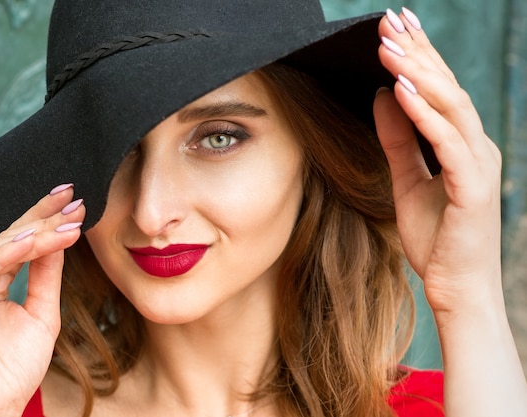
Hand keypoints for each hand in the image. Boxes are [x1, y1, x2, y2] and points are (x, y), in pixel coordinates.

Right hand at [0, 184, 84, 416]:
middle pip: (8, 239)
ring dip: (34, 233)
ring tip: (65, 220)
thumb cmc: (15, 368)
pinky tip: (32, 239)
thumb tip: (59, 236)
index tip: (75, 203)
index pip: (20, 244)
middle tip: (72, 197)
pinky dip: (5, 253)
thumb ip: (46, 274)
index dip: (46, 221)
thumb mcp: (42, 312)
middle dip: (42, 217)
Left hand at [373, 9, 502, 314]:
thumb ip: (398, 139)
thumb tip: (383, 97)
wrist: (455, 289)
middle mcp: (476, 147)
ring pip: (451, 108)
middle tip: (390, 20)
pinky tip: (403, 91)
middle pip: (446, 89)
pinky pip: (449, 143)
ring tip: (389, 47)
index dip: (418, 56)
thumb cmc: (436, 239)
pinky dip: (426, 115)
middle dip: (418, 52)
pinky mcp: (474, 188)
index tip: (393, 27)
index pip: (438, 90)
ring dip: (420, 74)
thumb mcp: (406, 181)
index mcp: (461, 145)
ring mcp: (479, 166)